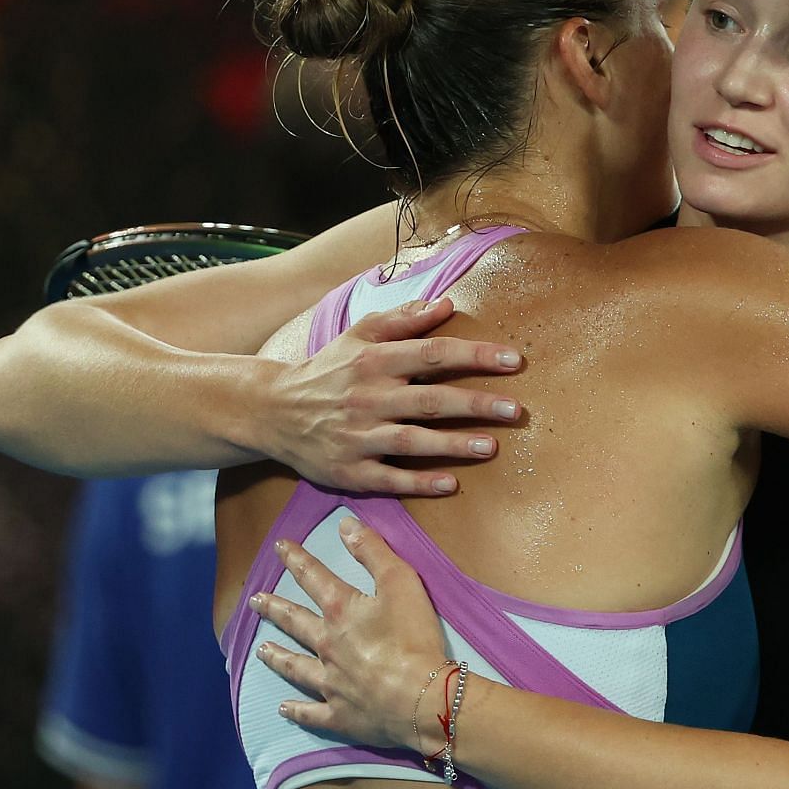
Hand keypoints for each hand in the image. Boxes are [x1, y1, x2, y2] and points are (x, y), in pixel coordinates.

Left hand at [248, 519, 447, 748]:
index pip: (313, 578)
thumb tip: (344, 524)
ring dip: (277, 656)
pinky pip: (311, 713)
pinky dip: (296, 710)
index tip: (277, 547)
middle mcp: (326, 645)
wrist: (423, 698)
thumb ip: (373, 551)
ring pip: (295, 667)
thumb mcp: (401, 582)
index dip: (296, 559)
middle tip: (255, 601)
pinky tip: (282, 708)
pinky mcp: (339, 715)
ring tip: (260, 650)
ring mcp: (329, 683)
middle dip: (274, 608)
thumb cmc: (414, 638)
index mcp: (341, 611)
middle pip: (295, 622)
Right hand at [263, 296, 525, 495]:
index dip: (474, 357)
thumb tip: (447, 304)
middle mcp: (368, 398)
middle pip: (430, 400)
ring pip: (412, 441)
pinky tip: (450, 484)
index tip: (513, 361)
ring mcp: (358, 437)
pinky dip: (418, 482)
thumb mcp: (358, 336)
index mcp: (374, 361)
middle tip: (516, 409)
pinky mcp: (349, 471)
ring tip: (491, 446)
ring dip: (453, 445)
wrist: (272, 411)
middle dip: (475, 404)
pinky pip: (388, 478)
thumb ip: (403, 320)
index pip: (433, 354)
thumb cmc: (328, 370)